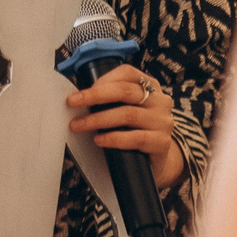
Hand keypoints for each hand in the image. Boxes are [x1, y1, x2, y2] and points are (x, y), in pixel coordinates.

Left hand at [68, 65, 185, 188]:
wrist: (155, 162)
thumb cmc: (134, 132)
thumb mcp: (125, 110)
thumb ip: (111, 101)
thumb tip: (79, 98)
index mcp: (151, 87)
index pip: (127, 73)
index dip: (103, 80)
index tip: (81, 92)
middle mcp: (160, 101)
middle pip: (125, 91)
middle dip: (95, 96)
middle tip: (72, 103)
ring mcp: (163, 121)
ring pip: (128, 114)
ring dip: (98, 119)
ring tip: (78, 125)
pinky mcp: (162, 142)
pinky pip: (137, 138)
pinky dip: (114, 138)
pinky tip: (99, 140)